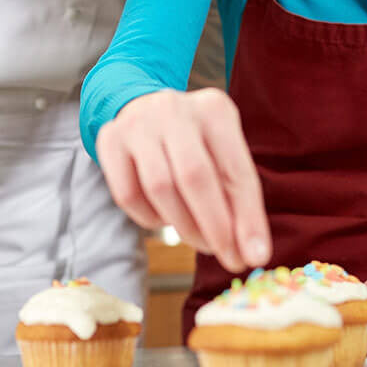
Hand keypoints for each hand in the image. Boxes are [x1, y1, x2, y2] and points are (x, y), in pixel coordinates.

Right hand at [95, 87, 268, 272]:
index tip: (256, 256)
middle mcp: (174, 109)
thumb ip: (237, 198)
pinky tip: (165, 219)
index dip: (248, 217)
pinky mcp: (110, 140)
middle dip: (215, 227)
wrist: (144, 108)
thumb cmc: (196, 142)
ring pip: (160, 188)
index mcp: (214, 109)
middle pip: (195, 177)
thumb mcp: (223, 153)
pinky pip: (127, 194)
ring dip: (184, 227)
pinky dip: (149, 219)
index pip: (236, 169)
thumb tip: (252, 253)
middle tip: (229, 259)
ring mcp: (138, 123)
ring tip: (201, 241)